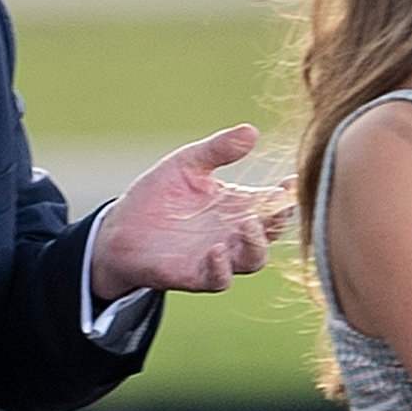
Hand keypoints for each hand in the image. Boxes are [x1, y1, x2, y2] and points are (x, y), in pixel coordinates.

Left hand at [91, 125, 271, 300]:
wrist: (120, 228)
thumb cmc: (158, 196)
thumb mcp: (188, 164)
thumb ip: (218, 149)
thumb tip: (251, 130)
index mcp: (238, 205)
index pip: (273, 202)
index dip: (287, 194)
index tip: (291, 182)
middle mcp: (234, 233)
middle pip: (271, 232)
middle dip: (278, 221)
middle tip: (277, 206)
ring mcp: (218, 257)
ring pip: (253, 260)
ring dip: (255, 245)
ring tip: (248, 225)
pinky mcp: (195, 275)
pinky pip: (219, 279)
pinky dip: (222, 268)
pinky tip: (216, 250)